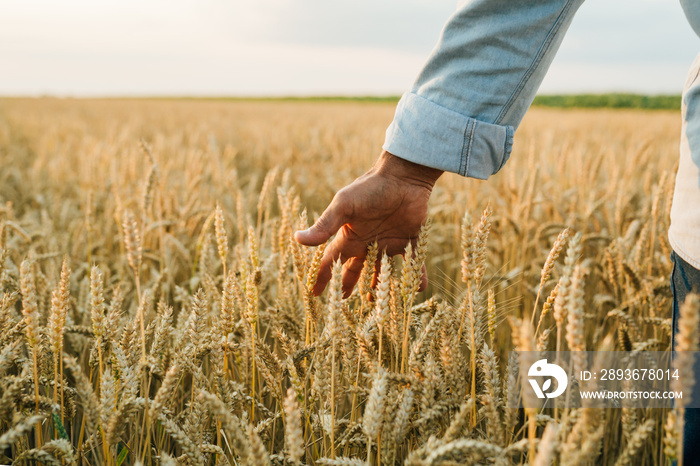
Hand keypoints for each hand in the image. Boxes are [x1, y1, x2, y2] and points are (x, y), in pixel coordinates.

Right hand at [294, 150, 442, 296]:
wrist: (403, 175)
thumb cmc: (370, 188)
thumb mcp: (344, 206)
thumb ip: (325, 225)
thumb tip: (297, 239)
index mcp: (351, 235)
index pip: (332, 260)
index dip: (323, 276)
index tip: (315, 292)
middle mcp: (369, 242)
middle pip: (356, 269)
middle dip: (349, 285)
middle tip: (343, 302)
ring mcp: (390, 242)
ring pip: (384, 271)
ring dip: (381, 286)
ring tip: (378, 305)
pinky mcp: (411, 240)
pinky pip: (414, 262)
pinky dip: (416, 276)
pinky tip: (417, 288)